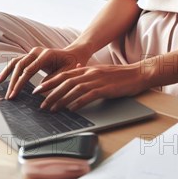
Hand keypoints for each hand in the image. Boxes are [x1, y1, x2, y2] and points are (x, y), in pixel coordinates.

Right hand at [0, 46, 89, 99]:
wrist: (74, 54)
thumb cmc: (73, 64)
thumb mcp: (67, 73)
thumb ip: (53, 80)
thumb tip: (38, 91)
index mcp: (47, 55)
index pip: (29, 70)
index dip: (20, 83)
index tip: (14, 94)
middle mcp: (38, 51)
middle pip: (20, 65)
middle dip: (12, 81)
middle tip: (8, 96)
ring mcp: (33, 52)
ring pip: (16, 61)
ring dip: (6, 73)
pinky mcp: (30, 56)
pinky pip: (17, 62)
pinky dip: (9, 70)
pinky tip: (2, 78)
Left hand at [33, 63, 147, 111]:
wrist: (138, 73)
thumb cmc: (121, 75)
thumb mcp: (102, 71)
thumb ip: (88, 73)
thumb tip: (75, 74)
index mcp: (88, 69)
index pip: (64, 74)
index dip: (50, 81)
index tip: (39, 88)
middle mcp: (91, 73)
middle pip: (66, 82)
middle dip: (51, 92)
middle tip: (40, 102)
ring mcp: (98, 80)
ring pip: (74, 89)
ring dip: (61, 99)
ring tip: (51, 108)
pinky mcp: (106, 89)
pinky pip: (88, 96)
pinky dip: (78, 102)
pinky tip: (71, 109)